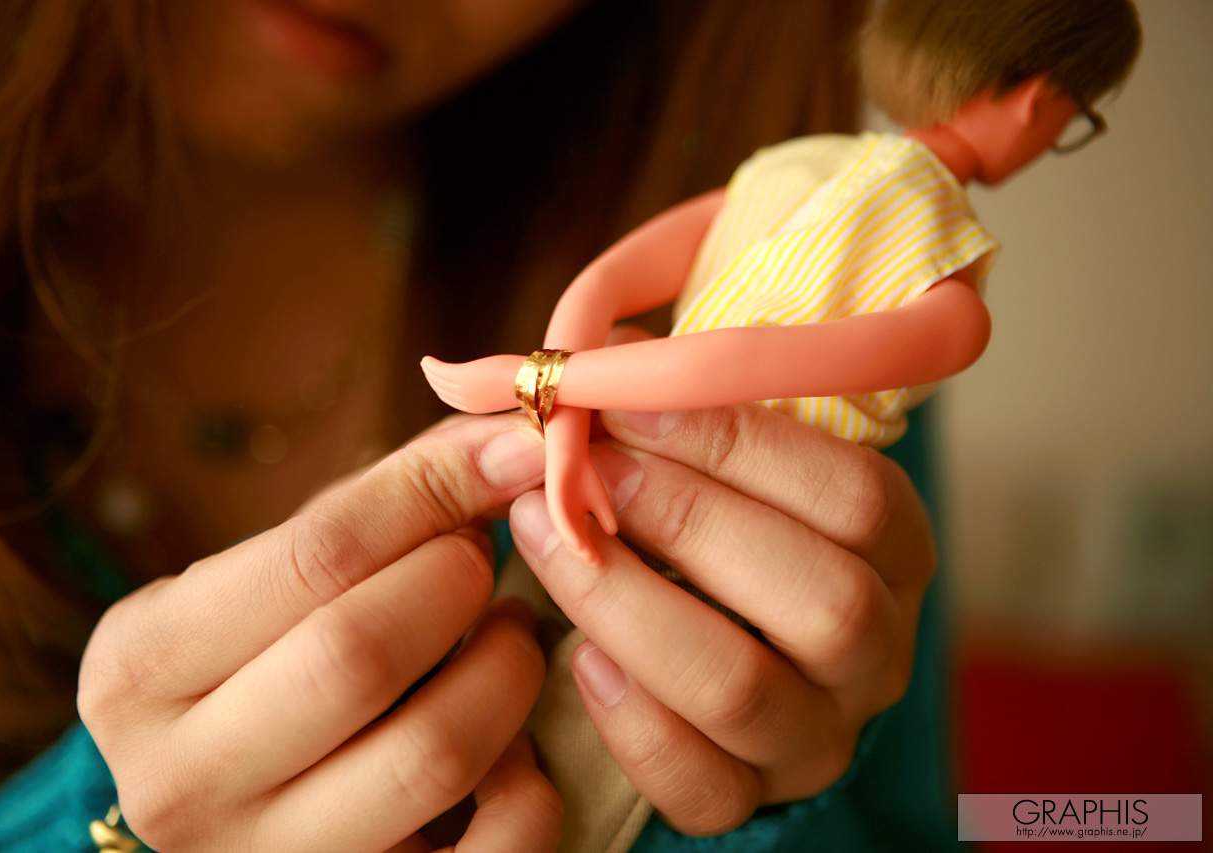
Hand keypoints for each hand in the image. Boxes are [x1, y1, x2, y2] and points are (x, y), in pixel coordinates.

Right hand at [79, 415, 561, 851]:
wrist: (230, 799)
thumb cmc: (263, 658)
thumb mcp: (275, 575)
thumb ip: (381, 500)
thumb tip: (507, 436)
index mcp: (139, 669)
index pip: (313, 557)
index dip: (431, 492)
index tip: (514, 450)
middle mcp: (181, 781)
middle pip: (361, 654)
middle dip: (457, 581)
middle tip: (484, 555)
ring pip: (435, 751)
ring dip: (506, 669)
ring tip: (505, 634)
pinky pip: (497, 846)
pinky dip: (531, 780)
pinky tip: (511, 742)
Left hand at [506, 355, 934, 833]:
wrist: (708, 649)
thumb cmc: (709, 522)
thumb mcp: (718, 457)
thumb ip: (682, 409)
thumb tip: (600, 354)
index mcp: (896, 552)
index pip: (857, 496)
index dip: (739, 442)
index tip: (628, 399)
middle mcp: (876, 651)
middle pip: (822, 600)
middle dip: (686, 519)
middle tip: (586, 469)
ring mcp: (819, 735)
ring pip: (743, 689)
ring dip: (627, 601)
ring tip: (541, 534)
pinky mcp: (752, 800)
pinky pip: (699, 784)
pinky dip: (628, 716)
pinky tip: (577, 653)